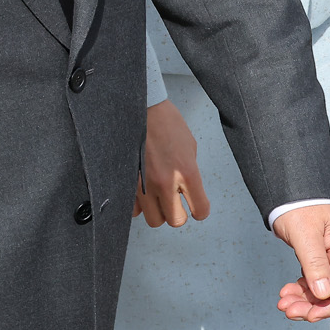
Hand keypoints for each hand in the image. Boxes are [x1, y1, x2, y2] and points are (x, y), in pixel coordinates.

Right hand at [132, 100, 209, 227]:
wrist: (142, 108)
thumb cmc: (166, 122)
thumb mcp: (189, 145)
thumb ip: (190, 171)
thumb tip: (187, 190)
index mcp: (187, 172)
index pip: (200, 210)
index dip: (200, 210)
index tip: (197, 207)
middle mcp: (166, 182)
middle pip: (175, 221)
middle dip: (178, 213)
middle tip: (176, 201)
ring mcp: (145, 185)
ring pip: (155, 219)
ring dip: (159, 211)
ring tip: (159, 197)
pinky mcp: (129, 183)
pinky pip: (134, 210)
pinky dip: (140, 206)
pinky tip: (144, 193)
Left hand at [270, 202, 329, 320]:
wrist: (288, 182)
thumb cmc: (299, 202)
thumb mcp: (305, 233)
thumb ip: (315, 263)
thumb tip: (324, 294)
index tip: (311, 315)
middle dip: (313, 304)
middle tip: (289, 311)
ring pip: (322, 287)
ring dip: (304, 299)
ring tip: (283, 305)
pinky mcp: (317, 254)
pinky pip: (313, 278)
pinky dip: (301, 288)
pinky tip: (286, 293)